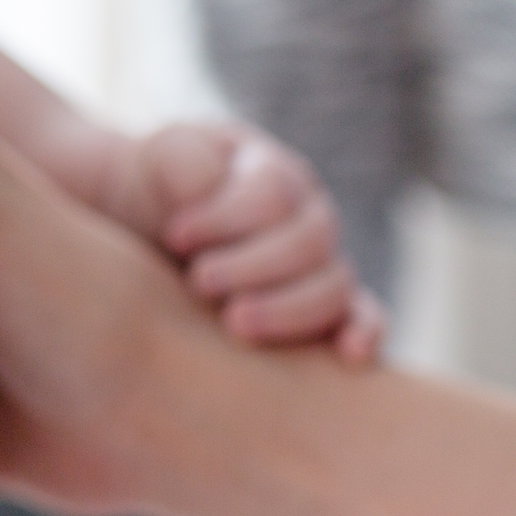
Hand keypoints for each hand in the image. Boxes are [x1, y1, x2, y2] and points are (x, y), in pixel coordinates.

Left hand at [109, 123, 385, 362]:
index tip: (174, 236)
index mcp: (270, 170)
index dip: (226, 216)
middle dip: (252, 266)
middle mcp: (307, 214)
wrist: (151, 233)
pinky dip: (364, 333)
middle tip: (199, 282)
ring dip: (288, 309)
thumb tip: (209, 186)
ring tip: (233, 323)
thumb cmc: (158, 194)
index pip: (273, 192)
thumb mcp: (159, 161)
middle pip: (309, 241)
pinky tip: (348, 355)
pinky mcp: (325, 307)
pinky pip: (363, 317)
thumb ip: (181, 160)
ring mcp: (322, 262)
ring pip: (335, 285)